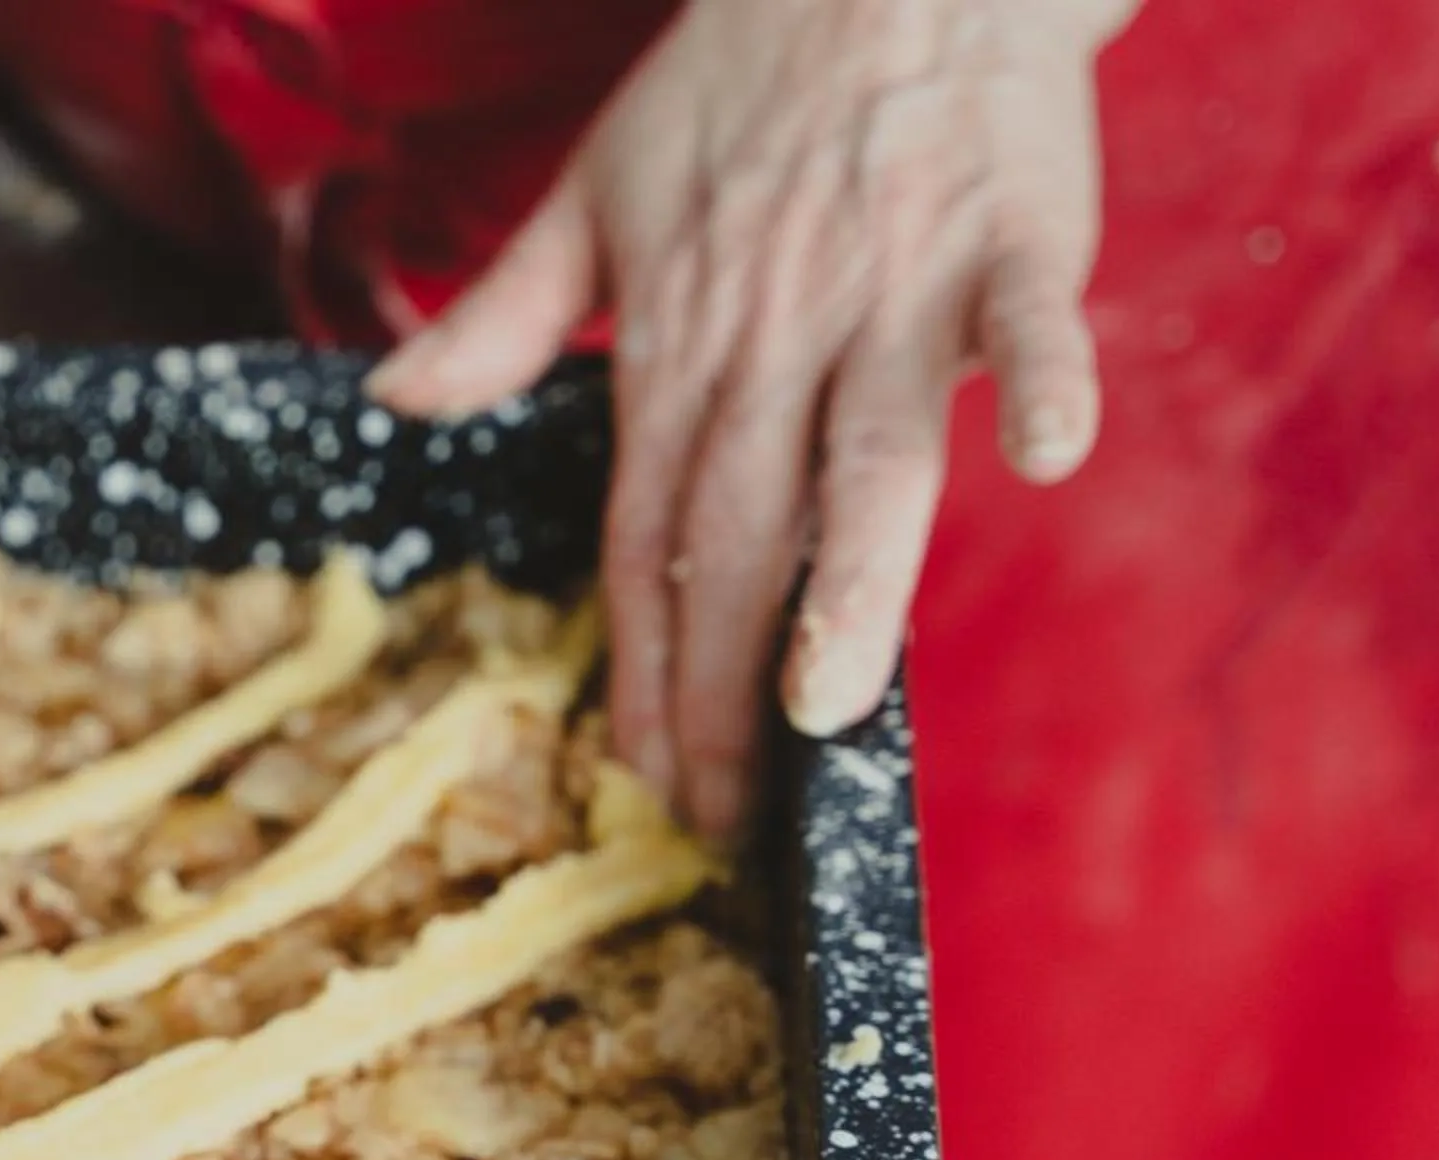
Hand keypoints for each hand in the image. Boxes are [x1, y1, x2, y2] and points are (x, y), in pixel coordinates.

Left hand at [370, 0, 1128, 837]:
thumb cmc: (743, 70)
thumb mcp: (594, 187)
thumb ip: (501, 309)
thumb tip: (392, 391)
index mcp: (679, 342)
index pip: (645, 535)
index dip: (641, 662)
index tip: (644, 776)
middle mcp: (777, 335)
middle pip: (739, 532)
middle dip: (720, 680)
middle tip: (720, 807)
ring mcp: (894, 286)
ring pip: (868, 455)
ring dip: (850, 579)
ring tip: (830, 704)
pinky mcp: (1007, 230)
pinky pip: (1027, 317)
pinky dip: (1041, 378)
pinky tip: (1046, 460)